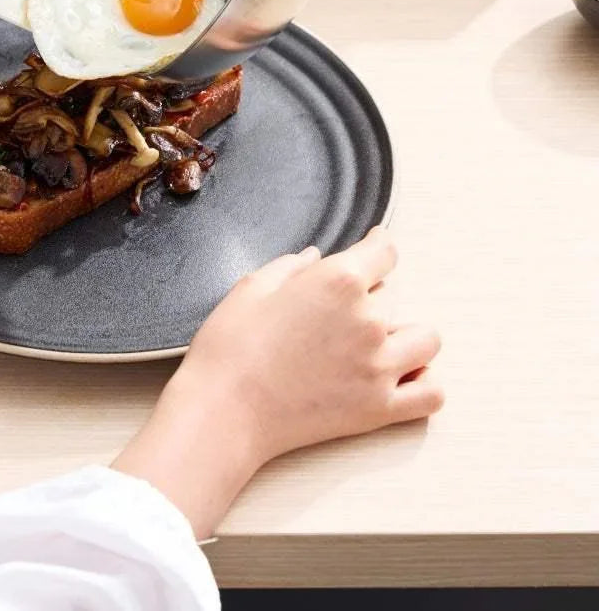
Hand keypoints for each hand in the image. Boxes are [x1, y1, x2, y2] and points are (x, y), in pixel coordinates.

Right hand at [114, 229, 442, 537]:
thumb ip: (292, 266)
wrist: (224, 410)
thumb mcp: (254, 286)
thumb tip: (314, 259)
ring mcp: (379, 367)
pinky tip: (400, 376)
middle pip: (392, 295)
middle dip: (368, 297)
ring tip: (376, 341)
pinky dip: (424, 383)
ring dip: (405, 335)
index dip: (377, 245)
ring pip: (426, 340)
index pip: (385, 251)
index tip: (374, 246)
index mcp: (339, 281)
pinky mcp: (379, 409)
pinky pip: (430, 394)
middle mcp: (368, 320)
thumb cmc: (231, 346)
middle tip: (334, 312)